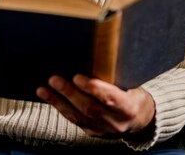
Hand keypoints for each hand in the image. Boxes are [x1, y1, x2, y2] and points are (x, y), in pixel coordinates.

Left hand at [36, 74, 155, 138]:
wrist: (141, 120)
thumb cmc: (135, 94)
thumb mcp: (134, 85)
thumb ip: (117, 76)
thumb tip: (98, 53)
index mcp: (129, 108)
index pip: (110, 98)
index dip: (94, 88)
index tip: (78, 76)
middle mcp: (115, 122)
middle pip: (89, 108)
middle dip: (69, 93)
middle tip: (54, 79)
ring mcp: (103, 130)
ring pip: (77, 116)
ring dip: (58, 101)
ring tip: (43, 89)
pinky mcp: (92, 132)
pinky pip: (74, 120)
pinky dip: (60, 108)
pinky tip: (49, 98)